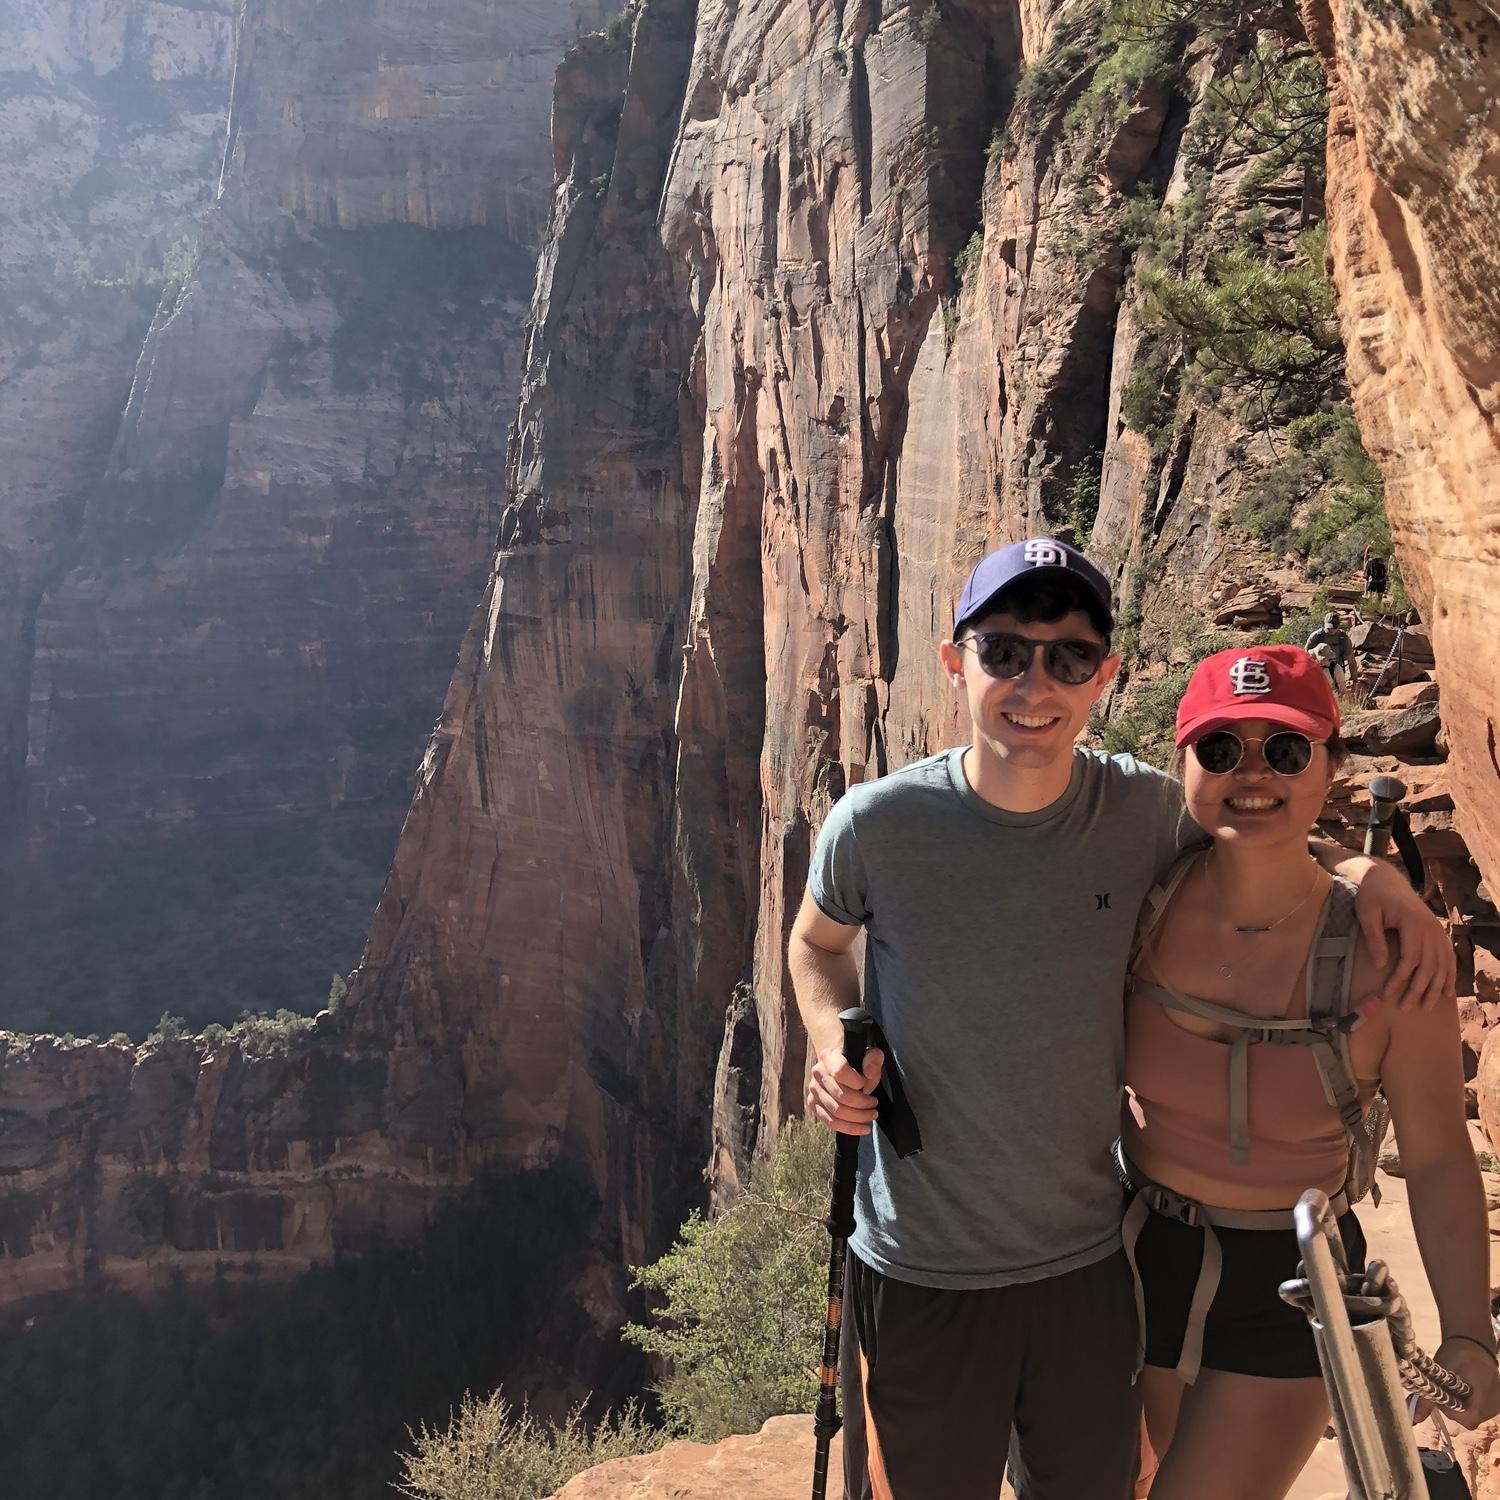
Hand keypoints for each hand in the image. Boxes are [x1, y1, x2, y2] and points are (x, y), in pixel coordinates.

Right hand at [806, 1043, 883, 1135]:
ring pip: (836, 1112)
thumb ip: (873, 1059)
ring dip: (858, 1117)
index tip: (867, 1084)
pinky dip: (849, 1128)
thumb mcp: (870, 1054)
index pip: (840, 1072)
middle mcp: (818, 1072)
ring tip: (871, 1115)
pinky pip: (830, 1122)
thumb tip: (869, 1074)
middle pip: (840, 1096)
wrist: (842, 1065)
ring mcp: (814, 1089)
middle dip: (862, 1104)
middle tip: (874, 1104)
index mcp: (829, 1056)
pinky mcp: (813, 1104)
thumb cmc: (857, 1061)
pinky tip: (862, 1127)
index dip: (857, 1082)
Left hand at [1346, 856, 1454, 1007]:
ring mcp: (1437, 930)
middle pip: (1428, 965)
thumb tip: (1380, 966)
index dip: (1401, 979)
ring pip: (1441, 964)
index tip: (1389, 994)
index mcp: (1413, 922)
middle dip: (1418, 989)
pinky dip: (1449, 975)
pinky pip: (1448, 957)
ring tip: (1427, 1006)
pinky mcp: (1437, 932)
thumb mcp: (1367, 913)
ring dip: (1435, 987)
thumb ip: (1374, 938)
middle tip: (1407, 1008)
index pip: (1410, 958)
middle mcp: (1430, 927)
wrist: (1384, 878)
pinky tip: (1446, 991)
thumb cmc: (1371, 896)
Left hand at [1426, 1337, 1499, 1429]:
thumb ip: (1427, 1399)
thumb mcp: (1440, 1373)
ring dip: (1460, 1405)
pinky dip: (1468, 1402)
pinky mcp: (1496, 1402)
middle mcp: (1494, 1408)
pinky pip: (1479, 1409)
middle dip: (1452, 1408)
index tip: (1439, 1396)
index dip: (1448, 1410)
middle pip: (1468, 1419)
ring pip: (1473, 1415)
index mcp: (1484, 1400)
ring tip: (1453, 1387)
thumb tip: (1413, 1419)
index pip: (1465, 1419)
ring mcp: (1496, 1406)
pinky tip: (1462, 1389)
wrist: (1474, 1342)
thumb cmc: (1457, 1354)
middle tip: (1444, 1390)